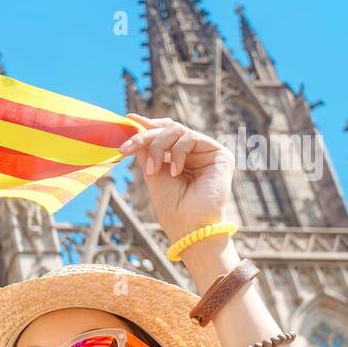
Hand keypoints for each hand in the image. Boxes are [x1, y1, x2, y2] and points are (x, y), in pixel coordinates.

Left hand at [119, 114, 234, 244]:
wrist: (189, 226)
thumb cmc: (172, 207)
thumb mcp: (153, 173)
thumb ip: (148, 150)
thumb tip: (136, 126)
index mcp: (179, 158)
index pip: (164, 134)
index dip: (148, 125)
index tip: (129, 119)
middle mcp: (194, 153)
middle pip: (168, 130)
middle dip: (145, 137)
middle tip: (127, 148)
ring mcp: (207, 152)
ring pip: (176, 131)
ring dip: (158, 147)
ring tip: (152, 170)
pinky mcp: (220, 154)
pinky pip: (191, 138)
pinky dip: (177, 153)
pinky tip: (175, 172)